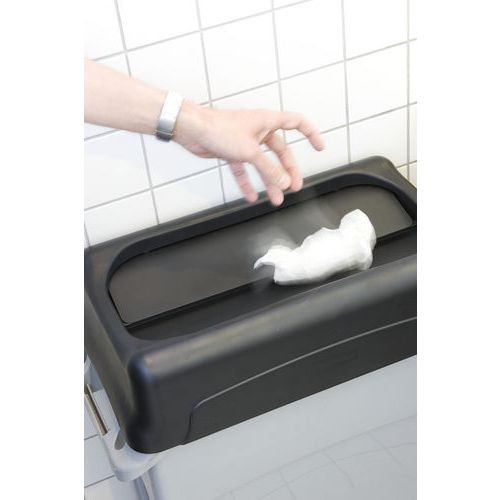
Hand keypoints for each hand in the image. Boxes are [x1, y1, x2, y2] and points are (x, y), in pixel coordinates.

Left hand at [173, 101, 324, 205]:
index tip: (320, 146)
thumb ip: (269, 169)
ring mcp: (245, 142)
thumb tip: (284, 182)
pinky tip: (251, 196)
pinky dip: (248, 183)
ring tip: (276, 199)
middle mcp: (258, 131)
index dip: (311, 133)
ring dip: (270, 181)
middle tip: (294, 187)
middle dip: (288, 171)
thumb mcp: (250, 152)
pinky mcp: (232, 152)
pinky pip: (244, 171)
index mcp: (267, 121)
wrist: (192, 130)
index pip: (297, 123)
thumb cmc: (219, 129)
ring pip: (263, 164)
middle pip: (280, 152)